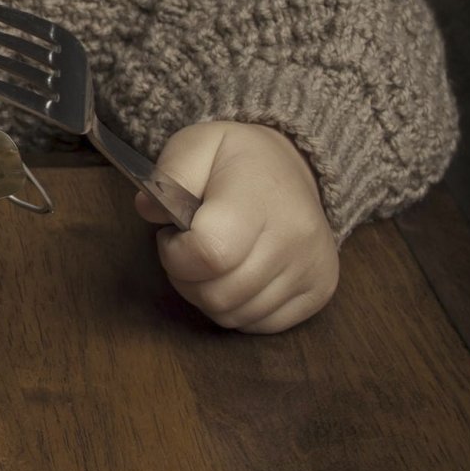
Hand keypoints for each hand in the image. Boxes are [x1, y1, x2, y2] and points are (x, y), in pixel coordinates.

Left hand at [133, 121, 338, 333]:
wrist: (294, 163)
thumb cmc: (235, 158)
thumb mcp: (195, 145)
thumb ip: (168, 175)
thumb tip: (148, 210)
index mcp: (260, 199)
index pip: (209, 254)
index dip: (175, 254)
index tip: (172, 235)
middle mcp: (295, 239)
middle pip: (219, 294)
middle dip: (185, 278)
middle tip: (187, 249)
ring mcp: (312, 269)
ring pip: (236, 316)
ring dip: (208, 296)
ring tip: (210, 260)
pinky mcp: (320, 291)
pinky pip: (261, 325)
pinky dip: (237, 308)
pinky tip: (235, 276)